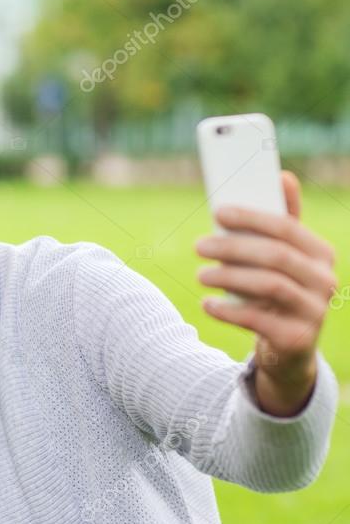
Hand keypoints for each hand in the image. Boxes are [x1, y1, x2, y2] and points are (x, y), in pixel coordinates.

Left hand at [195, 171, 336, 415]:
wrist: (289, 347)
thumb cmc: (280, 290)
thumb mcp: (283, 258)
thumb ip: (281, 221)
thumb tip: (283, 175)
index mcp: (320, 254)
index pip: (287, 227)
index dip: (252, 217)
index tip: (218, 212)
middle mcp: (325, 280)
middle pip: (275, 255)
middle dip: (233, 248)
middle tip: (199, 245)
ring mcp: (314, 311)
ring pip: (269, 285)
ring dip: (228, 277)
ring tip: (201, 275)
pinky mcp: (298, 338)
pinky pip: (258, 320)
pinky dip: (228, 310)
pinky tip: (207, 304)